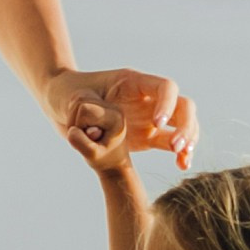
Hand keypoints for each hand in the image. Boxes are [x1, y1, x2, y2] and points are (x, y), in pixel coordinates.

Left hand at [47, 67, 197, 172]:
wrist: (61, 103)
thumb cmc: (67, 93)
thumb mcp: (75, 99)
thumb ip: (88, 112)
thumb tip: (97, 131)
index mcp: (134, 83)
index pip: (165, 87)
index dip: (166, 104)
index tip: (157, 123)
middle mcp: (147, 99)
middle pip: (182, 106)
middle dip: (185, 125)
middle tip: (177, 146)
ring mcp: (149, 118)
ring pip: (182, 125)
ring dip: (188, 140)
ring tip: (182, 160)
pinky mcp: (146, 137)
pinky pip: (170, 144)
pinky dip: (180, 154)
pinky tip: (181, 165)